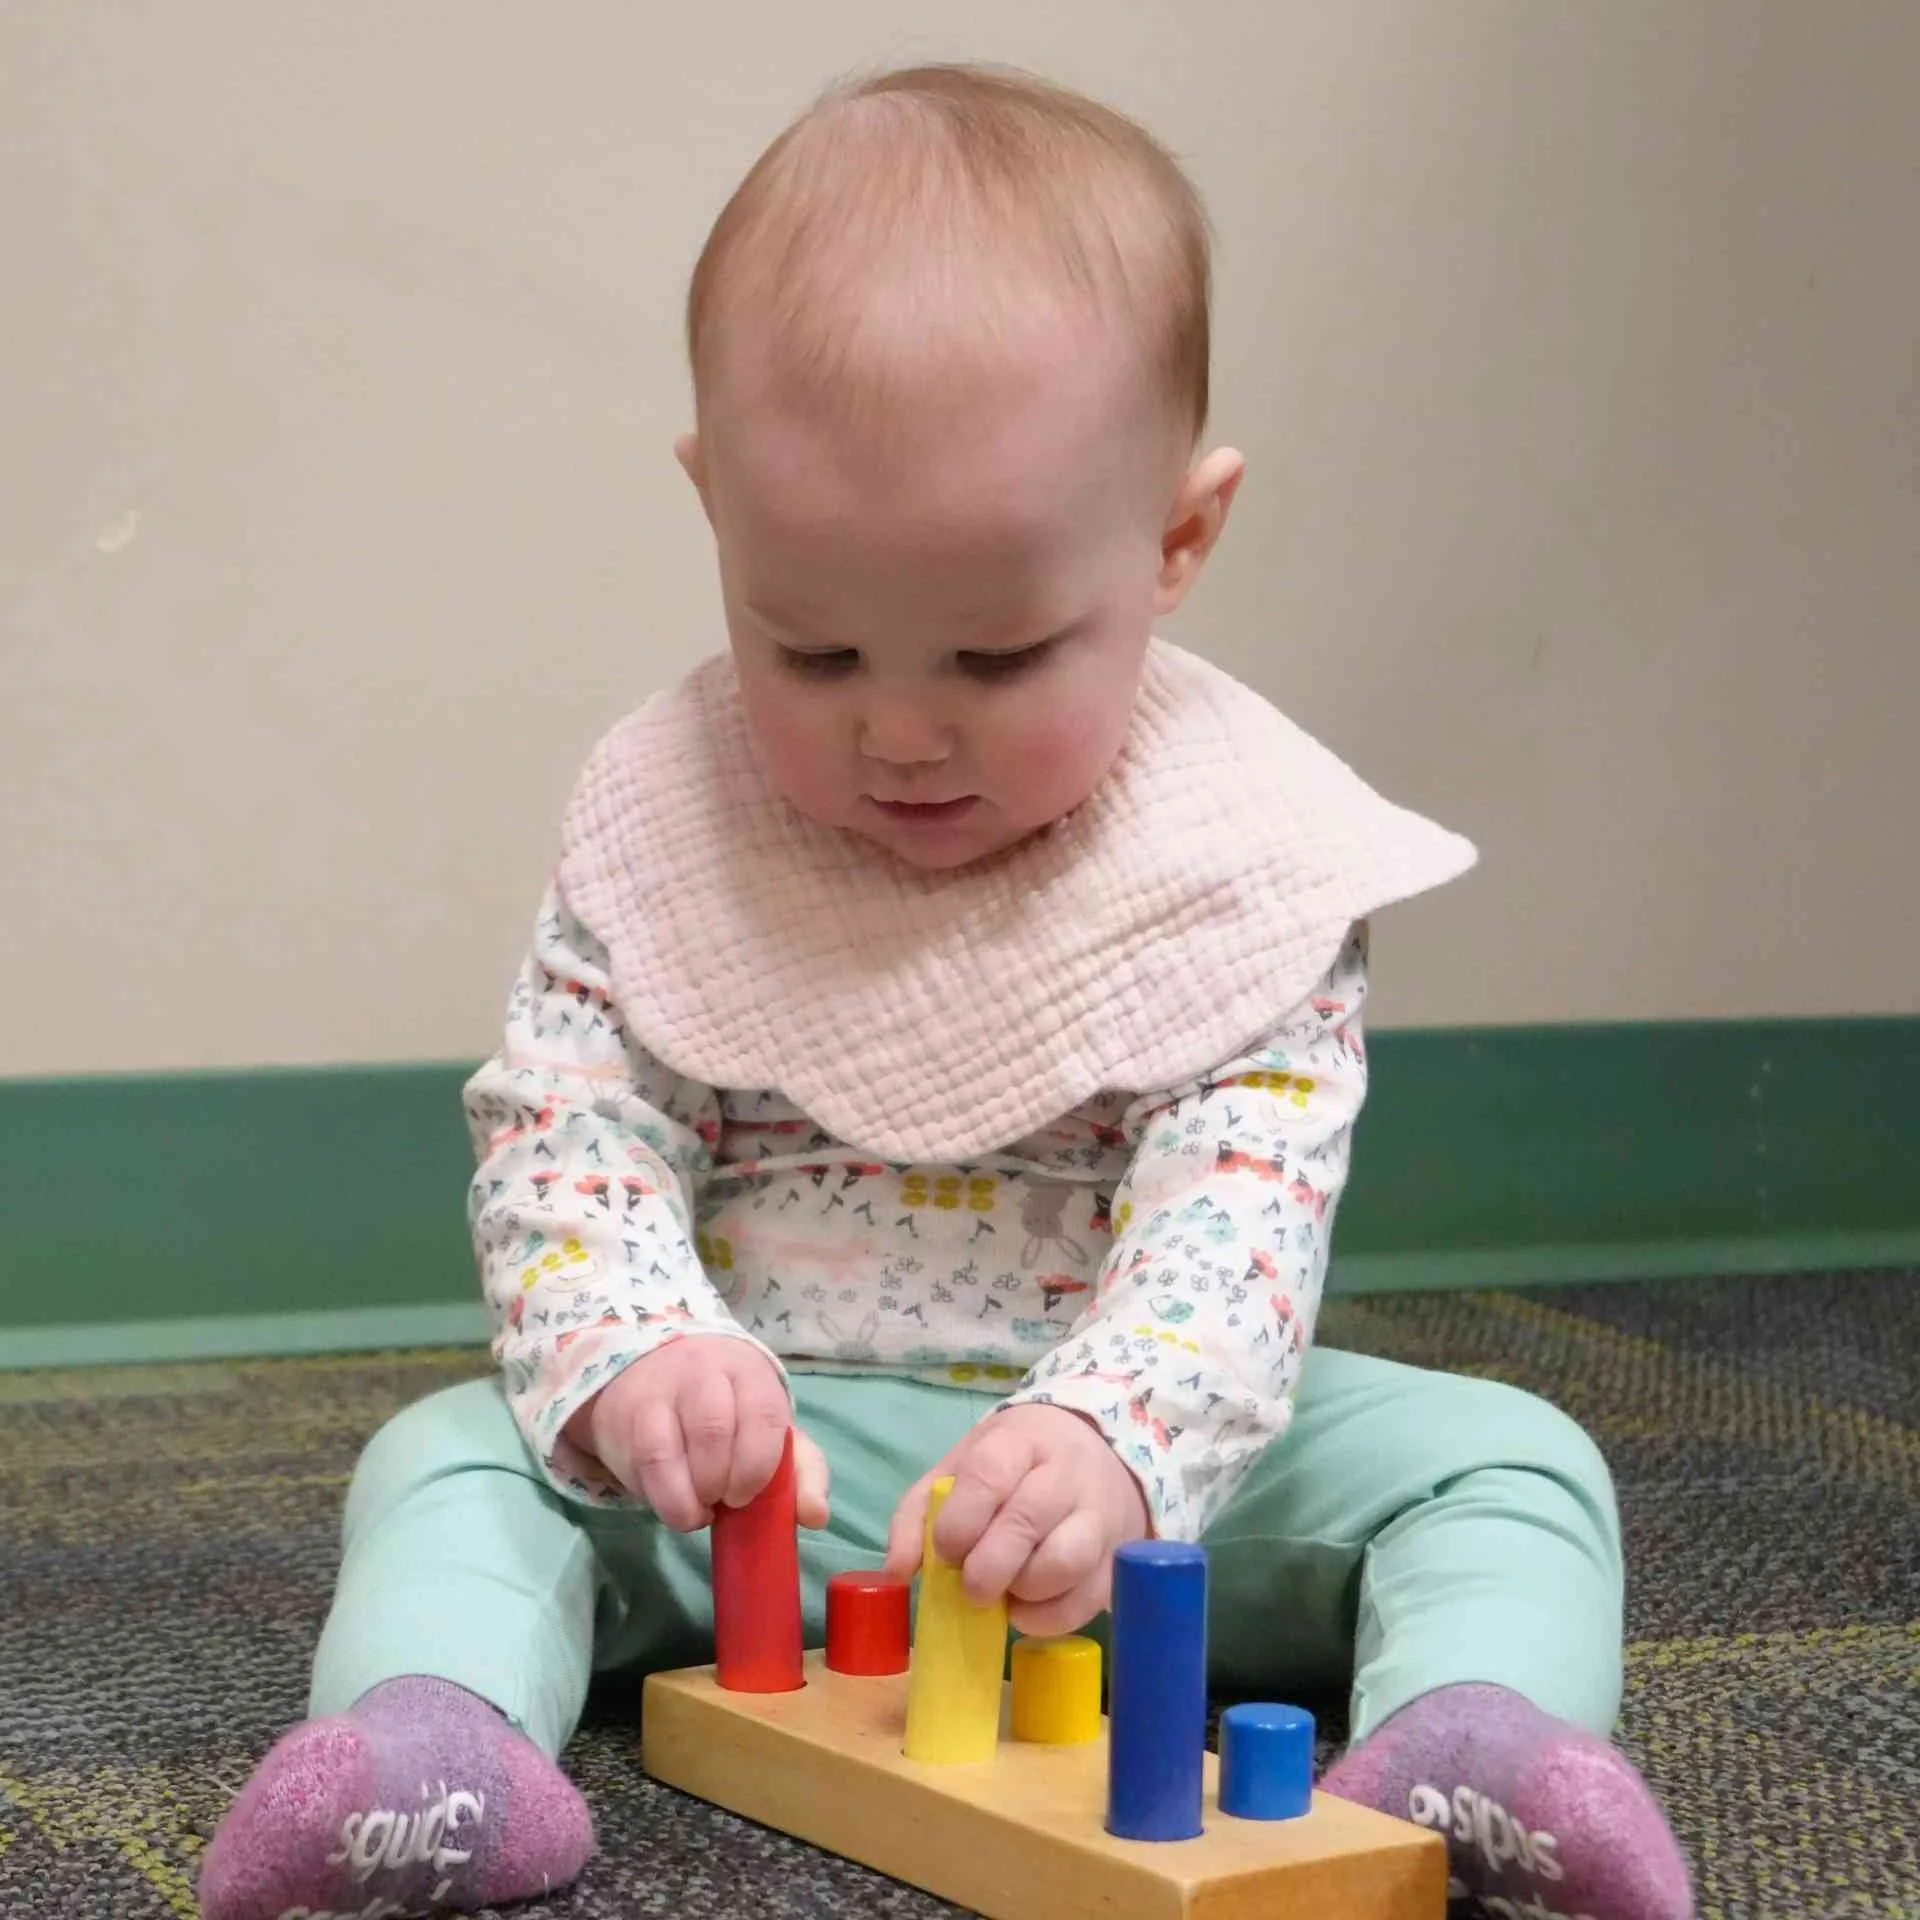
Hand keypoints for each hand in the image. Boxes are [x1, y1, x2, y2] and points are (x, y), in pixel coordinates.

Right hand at [567, 1334, 829, 1531]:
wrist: (655, 1365)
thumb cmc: (726, 1405)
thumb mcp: (768, 1426)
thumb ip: (801, 1469)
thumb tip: (816, 1515)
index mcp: (749, 1373)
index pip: (762, 1415)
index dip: (758, 1465)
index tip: (748, 1495)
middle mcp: (702, 1373)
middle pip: (713, 1430)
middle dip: (721, 1481)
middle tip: (725, 1501)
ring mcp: (659, 1393)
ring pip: (666, 1451)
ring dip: (688, 1497)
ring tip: (700, 1510)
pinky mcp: (625, 1417)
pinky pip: (641, 1466)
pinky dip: (663, 1499)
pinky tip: (676, 1506)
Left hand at [882, 1402, 1149, 1635]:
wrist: (1098, 1456)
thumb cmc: (1015, 1467)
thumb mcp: (962, 1467)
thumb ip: (919, 1513)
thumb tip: (897, 1571)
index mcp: (1020, 1441)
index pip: (988, 1474)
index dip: (961, 1521)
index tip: (946, 1551)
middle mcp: (1066, 1473)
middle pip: (1027, 1520)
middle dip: (988, 1566)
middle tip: (971, 1586)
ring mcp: (1099, 1515)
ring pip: (1065, 1560)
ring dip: (1023, 1591)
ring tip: (1005, 1592)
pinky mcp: (1117, 1559)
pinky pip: (1085, 1600)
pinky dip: (1047, 1617)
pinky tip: (1027, 1608)